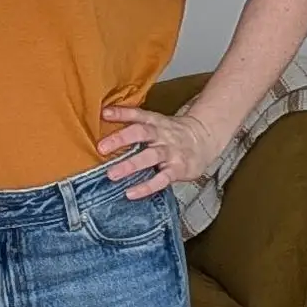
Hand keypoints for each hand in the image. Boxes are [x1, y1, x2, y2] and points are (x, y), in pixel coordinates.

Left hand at [97, 104, 227, 198]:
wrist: (205, 139)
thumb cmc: (173, 134)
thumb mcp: (157, 123)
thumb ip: (136, 124)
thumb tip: (105, 122)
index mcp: (156, 122)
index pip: (138, 114)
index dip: (121, 113)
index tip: (105, 113)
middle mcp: (162, 135)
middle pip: (142, 133)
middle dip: (121, 139)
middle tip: (101, 147)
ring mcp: (171, 152)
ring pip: (150, 156)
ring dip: (130, 165)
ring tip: (112, 174)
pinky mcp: (178, 169)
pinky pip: (161, 179)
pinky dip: (146, 187)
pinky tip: (131, 193)